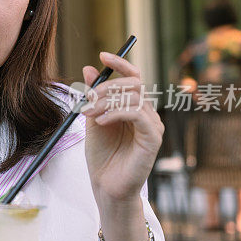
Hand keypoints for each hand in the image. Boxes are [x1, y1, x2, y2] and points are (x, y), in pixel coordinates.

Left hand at [80, 52, 163, 204]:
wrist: (106, 185)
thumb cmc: (102, 156)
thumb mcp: (92, 120)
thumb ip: (93, 96)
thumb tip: (88, 68)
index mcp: (133, 107)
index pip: (133, 77)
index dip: (120, 64)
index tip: (102, 55)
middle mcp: (147, 113)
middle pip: (134, 84)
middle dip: (106, 87)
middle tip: (87, 100)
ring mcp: (152, 125)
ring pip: (134, 97)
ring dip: (106, 102)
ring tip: (89, 115)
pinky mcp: (153, 138)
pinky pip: (138, 114)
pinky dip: (116, 113)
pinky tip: (101, 122)